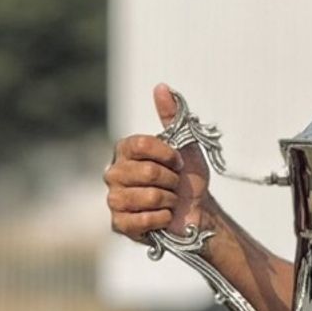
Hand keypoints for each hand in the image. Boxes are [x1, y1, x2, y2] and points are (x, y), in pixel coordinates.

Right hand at [104, 83, 212, 241]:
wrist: (197, 211)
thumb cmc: (188, 178)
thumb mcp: (185, 144)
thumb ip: (173, 115)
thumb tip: (161, 86)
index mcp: (126, 151)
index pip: (141, 144)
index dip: (166, 154)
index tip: (179, 162)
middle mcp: (114, 173)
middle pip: (147, 172)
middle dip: (171, 181)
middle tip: (175, 185)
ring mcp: (114, 199)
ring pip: (146, 197)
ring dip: (168, 200)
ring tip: (169, 201)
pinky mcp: (119, 224)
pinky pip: (142, 219)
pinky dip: (161, 218)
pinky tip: (163, 217)